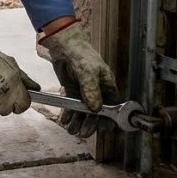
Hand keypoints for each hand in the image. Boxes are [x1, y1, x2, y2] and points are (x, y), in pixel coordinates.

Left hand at [37, 20, 119, 136]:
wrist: (63, 44)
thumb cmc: (81, 53)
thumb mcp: (87, 71)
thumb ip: (91, 90)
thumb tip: (95, 110)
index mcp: (107, 85)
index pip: (113, 107)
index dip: (109, 120)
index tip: (103, 130)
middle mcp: (97, 91)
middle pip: (97, 113)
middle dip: (90, 124)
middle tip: (82, 133)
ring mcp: (84, 91)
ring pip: (83, 112)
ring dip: (78, 122)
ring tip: (71, 130)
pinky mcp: (72, 90)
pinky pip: (72, 106)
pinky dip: (69, 114)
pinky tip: (65, 120)